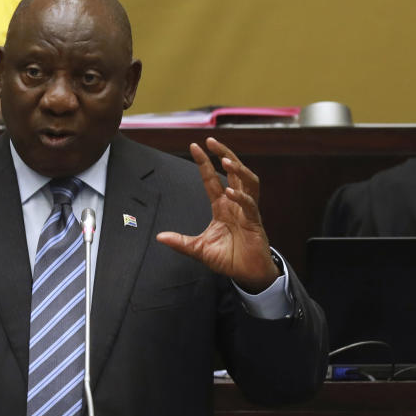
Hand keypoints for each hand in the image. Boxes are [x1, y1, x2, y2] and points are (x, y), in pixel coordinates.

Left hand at [156, 137, 278, 292]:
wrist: (247, 274)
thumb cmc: (228, 258)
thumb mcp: (199, 249)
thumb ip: (181, 242)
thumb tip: (160, 237)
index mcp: (222, 207)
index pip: (213, 179)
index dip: (205, 163)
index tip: (195, 146)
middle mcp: (236, 204)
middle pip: (235, 172)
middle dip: (224, 154)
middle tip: (212, 141)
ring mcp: (247, 212)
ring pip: (248, 182)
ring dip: (239, 170)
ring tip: (225, 161)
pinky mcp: (255, 223)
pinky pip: (250, 205)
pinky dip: (241, 198)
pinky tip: (229, 193)